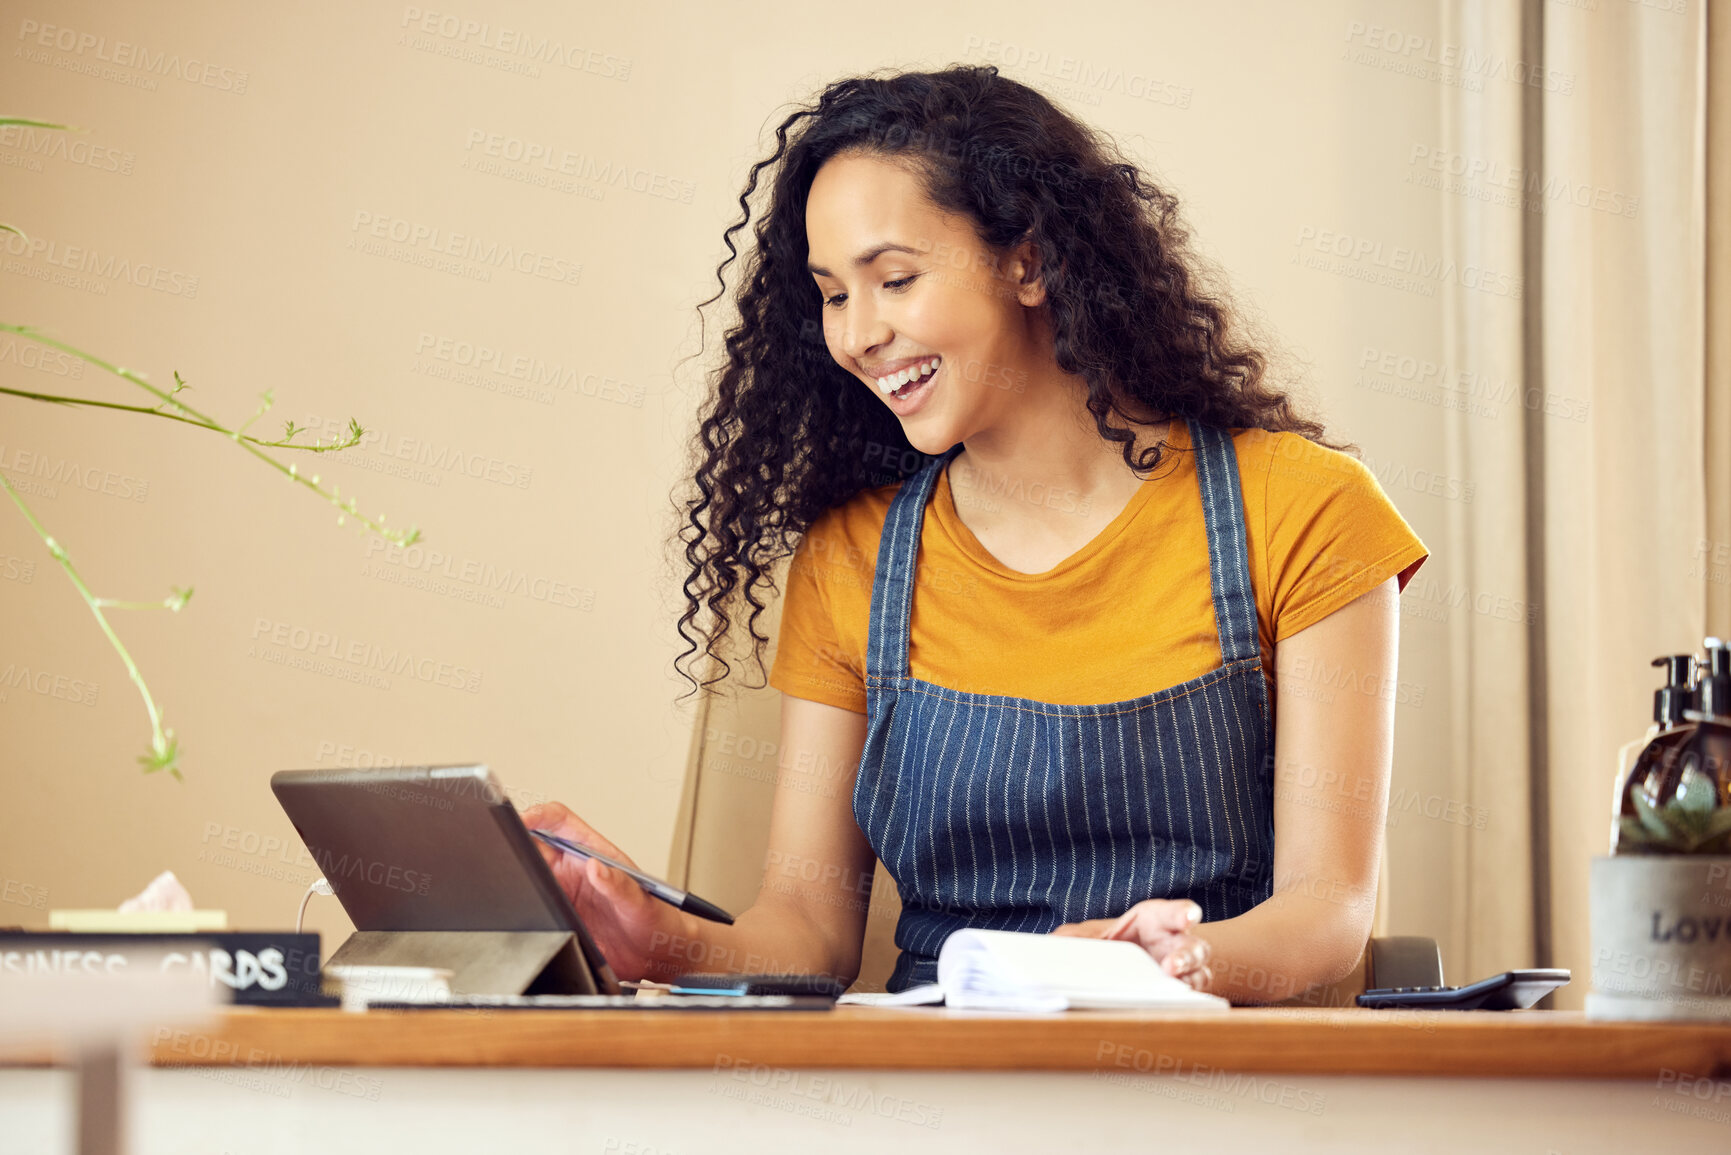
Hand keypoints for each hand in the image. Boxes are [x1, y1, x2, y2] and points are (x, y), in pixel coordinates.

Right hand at [519, 801, 683, 980]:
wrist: (654, 956)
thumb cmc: (655, 918)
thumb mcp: (641, 901)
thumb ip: (618, 884)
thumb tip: (595, 866)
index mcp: (593, 852)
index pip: (558, 821)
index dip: (538, 815)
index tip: (522, 819)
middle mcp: (572, 870)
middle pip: (532, 846)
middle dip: (514, 845)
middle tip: (503, 854)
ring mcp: (561, 894)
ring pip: (526, 877)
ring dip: (515, 878)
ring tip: (508, 886)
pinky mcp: (556, 919)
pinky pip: (528, 908)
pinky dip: (517, 908)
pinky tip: (516, 915)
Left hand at [1052, 899, 1213, 993]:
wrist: (1123, 966)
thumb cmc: (1112, 944)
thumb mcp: (1091, 936)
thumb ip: (1076, 938)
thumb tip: (1054, 946)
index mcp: (1158, 921)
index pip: (1177, 913)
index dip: (1184, 914)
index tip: (1188, 917)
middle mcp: (1177, 944)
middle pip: (1194, 947)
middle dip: (1187, 956)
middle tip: (1171, 966)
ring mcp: (1184, 972)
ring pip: (1198, 975)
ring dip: (1188, 983)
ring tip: (1170, 990)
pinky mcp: (1180, 995)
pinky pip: (1188, 1001)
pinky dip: (1182, 1006)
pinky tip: (1169, 1009)